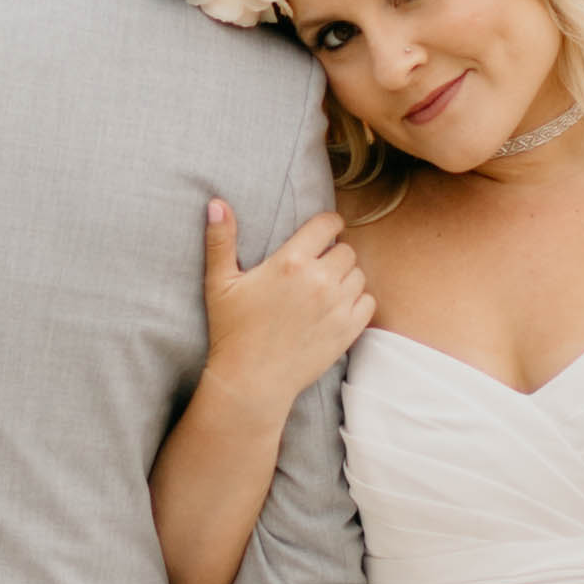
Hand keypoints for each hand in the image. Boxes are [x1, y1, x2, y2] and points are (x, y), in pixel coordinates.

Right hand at [201, 199, 373, 409]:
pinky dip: (357, 302)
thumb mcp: (219, 283)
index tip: (325, 231)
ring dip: (345, 278)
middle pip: (346, 250)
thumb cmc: (232, 331)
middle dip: (334, 254)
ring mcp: (337, 306)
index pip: (328, 224)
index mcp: (291, 262)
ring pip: (358, 275)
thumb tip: (216, 202)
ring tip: (325, 289)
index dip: (329, 224)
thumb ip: (220, 240)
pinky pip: (368, 302)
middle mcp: (319, 280)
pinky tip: (337, 308)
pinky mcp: (348, 330)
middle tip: (318, 267)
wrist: (251, 380)